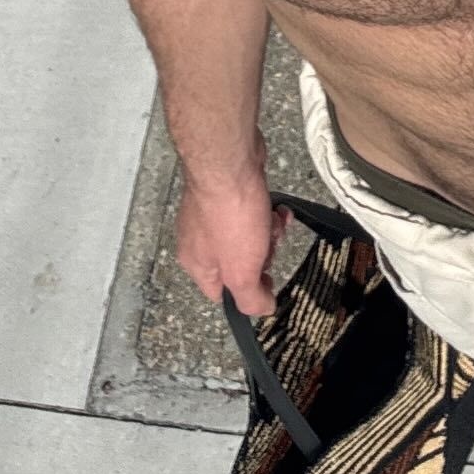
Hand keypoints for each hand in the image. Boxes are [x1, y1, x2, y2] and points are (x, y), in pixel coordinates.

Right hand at [174, 152, 292, 316]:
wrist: (230, 163)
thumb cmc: (230, 216)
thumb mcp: (241, 272)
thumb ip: (250, 299)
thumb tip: (263, 310)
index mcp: (196, 264)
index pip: (221, 294)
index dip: (247, 292)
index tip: (268, 283)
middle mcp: (199, 239)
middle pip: (239, 262)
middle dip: (261, 254)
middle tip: (268, 245)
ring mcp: (212, 213)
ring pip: (249, 235)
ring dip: (268, 230)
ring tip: (272, 220)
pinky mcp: (228, 192)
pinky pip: (252, 210)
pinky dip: (267, 210)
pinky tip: (276, 206)